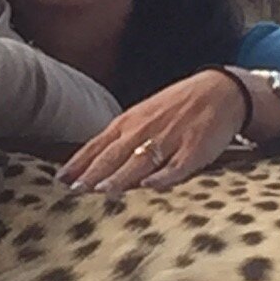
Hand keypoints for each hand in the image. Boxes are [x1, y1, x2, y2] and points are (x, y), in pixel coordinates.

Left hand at [57, 68, 247, 193]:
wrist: (219, 91)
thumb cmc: (176, 107)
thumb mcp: (142, 116)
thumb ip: (119, 140)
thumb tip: (92, 165)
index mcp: (129, 122)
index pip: (97, 144)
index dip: (79, 163)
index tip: (60, 179)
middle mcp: (145, 130)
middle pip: (114, 155)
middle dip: (93, 173)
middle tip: (74, 190)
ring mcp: (170, 139)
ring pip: (141, 161)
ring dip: (121, 176)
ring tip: (101, 190)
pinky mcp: (194, 149)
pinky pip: (177, 166)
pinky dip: (163, 175)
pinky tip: (150, 185)